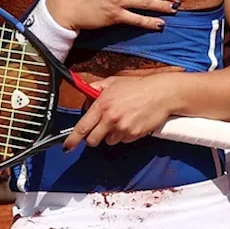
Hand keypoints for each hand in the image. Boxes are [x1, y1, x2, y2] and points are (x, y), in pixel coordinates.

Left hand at [62, 74, 182, 149]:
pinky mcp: (134, 135)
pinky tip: (131, 122)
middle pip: (93, 140)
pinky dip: (125, 135)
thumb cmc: (138, 86)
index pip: (82, 126)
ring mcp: (123, 128)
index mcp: (102, 105)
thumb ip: (95, 88)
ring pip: (109, 141)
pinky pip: (123, 141)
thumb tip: (85, 93)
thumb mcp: (113, 82)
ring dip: (111, 135)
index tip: (67, 147)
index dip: (73, 139)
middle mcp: (110, 118)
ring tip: (121, 120)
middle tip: (99, 130)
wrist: (161, 93)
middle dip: (93, 138)